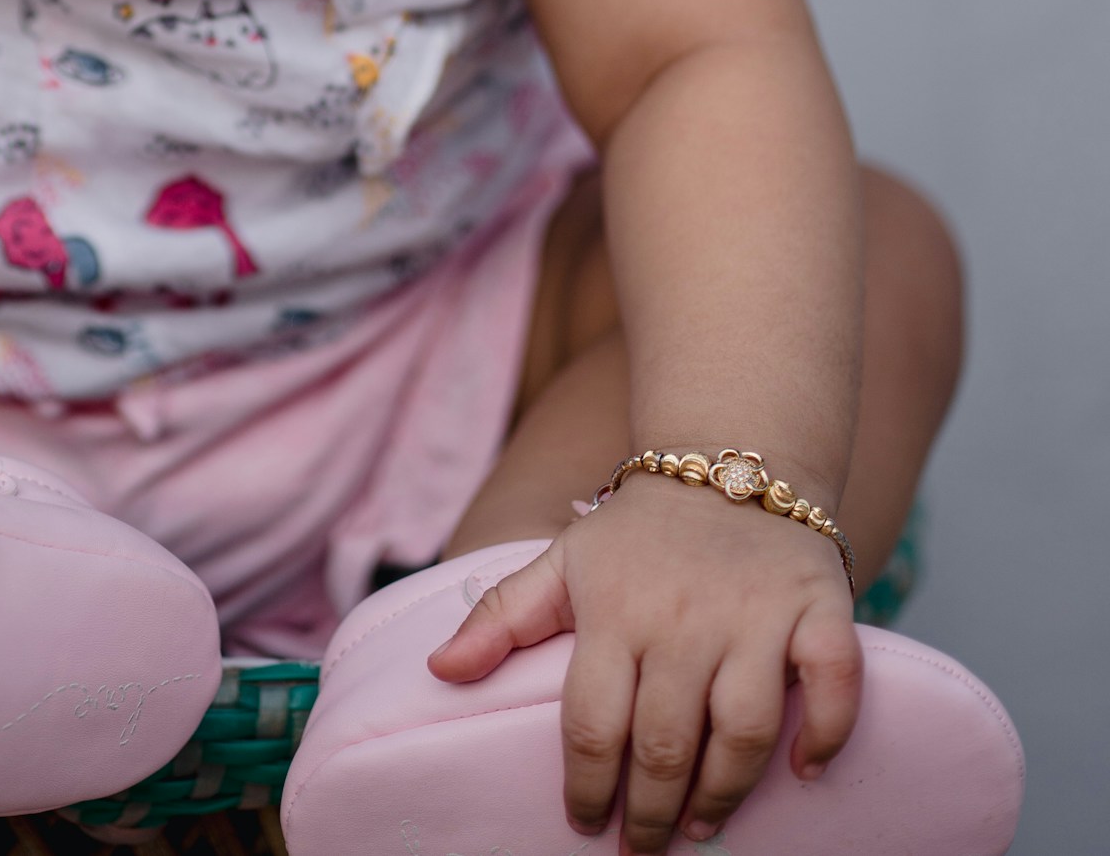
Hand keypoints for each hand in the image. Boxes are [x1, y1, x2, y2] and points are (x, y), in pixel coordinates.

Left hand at [428, 471, 862, 851]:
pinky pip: (834, 681)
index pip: (591, 723)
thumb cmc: (637, 533)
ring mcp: (756, 615)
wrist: (727, 458)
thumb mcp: (563, 562)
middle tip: (641, 848)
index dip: (584, 786)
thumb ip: (502, 617)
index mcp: (615, 610)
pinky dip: (826, 731)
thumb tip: (439, 669)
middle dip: (648, 813)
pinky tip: (805, 770)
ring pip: (745, 728)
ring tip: (701, 827)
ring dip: (724, 792)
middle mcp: (684, 617)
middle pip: (664, 742)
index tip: (582, 824)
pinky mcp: (818, 606)